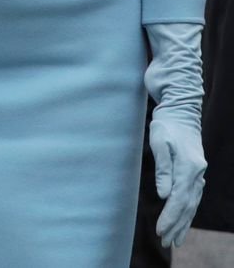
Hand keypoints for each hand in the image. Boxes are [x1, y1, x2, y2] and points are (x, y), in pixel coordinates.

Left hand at [150, 118, 205, 247]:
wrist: (181, 114)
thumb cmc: (166, 126)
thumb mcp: (159, 143)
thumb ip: (163, 169)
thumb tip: (164, 195)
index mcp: (188, 168)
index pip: (179, 199)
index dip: (170, 217)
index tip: (160, 230)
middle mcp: (197, 174)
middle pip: (187, 206)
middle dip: (176, 226)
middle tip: (166, 242)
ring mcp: (198, 175)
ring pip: (192, 205)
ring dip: (183, 223)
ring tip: (175, 240)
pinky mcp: (195, 174)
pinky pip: (192, 198)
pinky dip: (187, 212)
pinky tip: (183, 222)